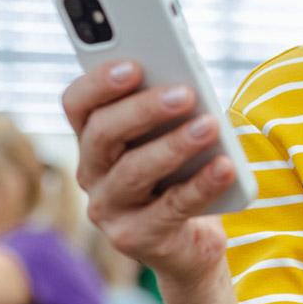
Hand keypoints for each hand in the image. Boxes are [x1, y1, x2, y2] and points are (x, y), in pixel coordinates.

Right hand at [63, 60, 237, 289]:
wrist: (191, 238)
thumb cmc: (180, 172)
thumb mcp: (171, 135)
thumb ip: (169, 108)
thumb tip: (186, 83)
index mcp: (93, 138)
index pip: (77, 104)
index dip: (99, 83)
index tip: (133, 64)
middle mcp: (92, 173)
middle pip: (103, 133)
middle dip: (144, 109)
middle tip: (185, 93)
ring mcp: (109, 209)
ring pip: (133, 171)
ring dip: (174, 145)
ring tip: (209, 126)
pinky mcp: (136, 238)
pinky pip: (171, 207)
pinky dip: (201, 184)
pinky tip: (225, 167)